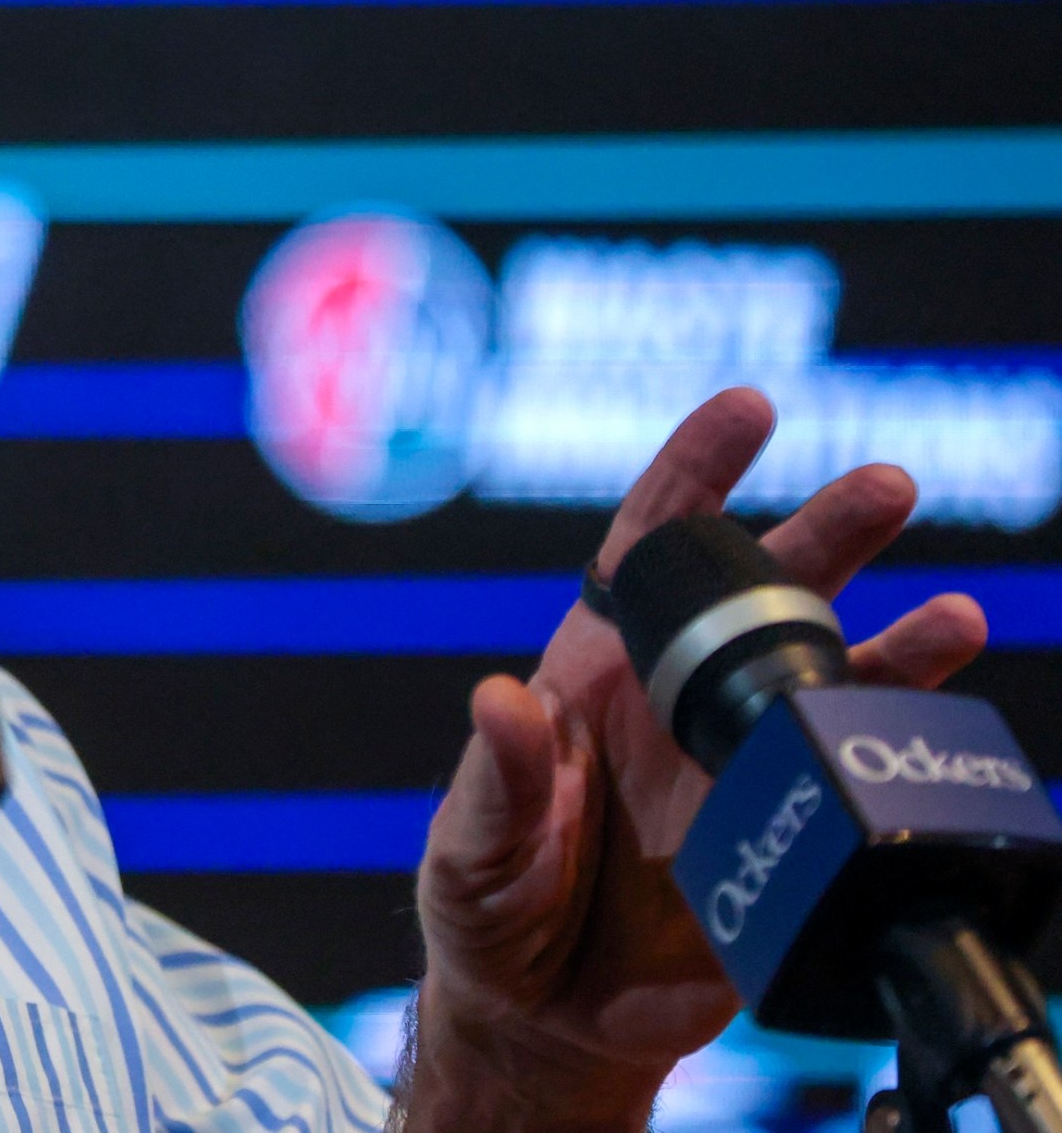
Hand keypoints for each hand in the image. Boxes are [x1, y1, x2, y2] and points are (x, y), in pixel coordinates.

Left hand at [402, 387, 989, 1130]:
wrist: (544, 1016)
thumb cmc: (490, 906)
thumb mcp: (472, 843)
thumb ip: (496, 777)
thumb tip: (500, 699)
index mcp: (594, 675)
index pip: (646, 552)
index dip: (693, 475)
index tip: (747, 409)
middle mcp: (678, 704)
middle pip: (763, 597)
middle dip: (824, 535)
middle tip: (886, 486)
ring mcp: (739, 768)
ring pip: (831, 683)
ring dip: (897, 645)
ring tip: (955, 615)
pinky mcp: (782, 841)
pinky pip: (854, 783)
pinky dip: (903, 751)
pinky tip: (943, 728)